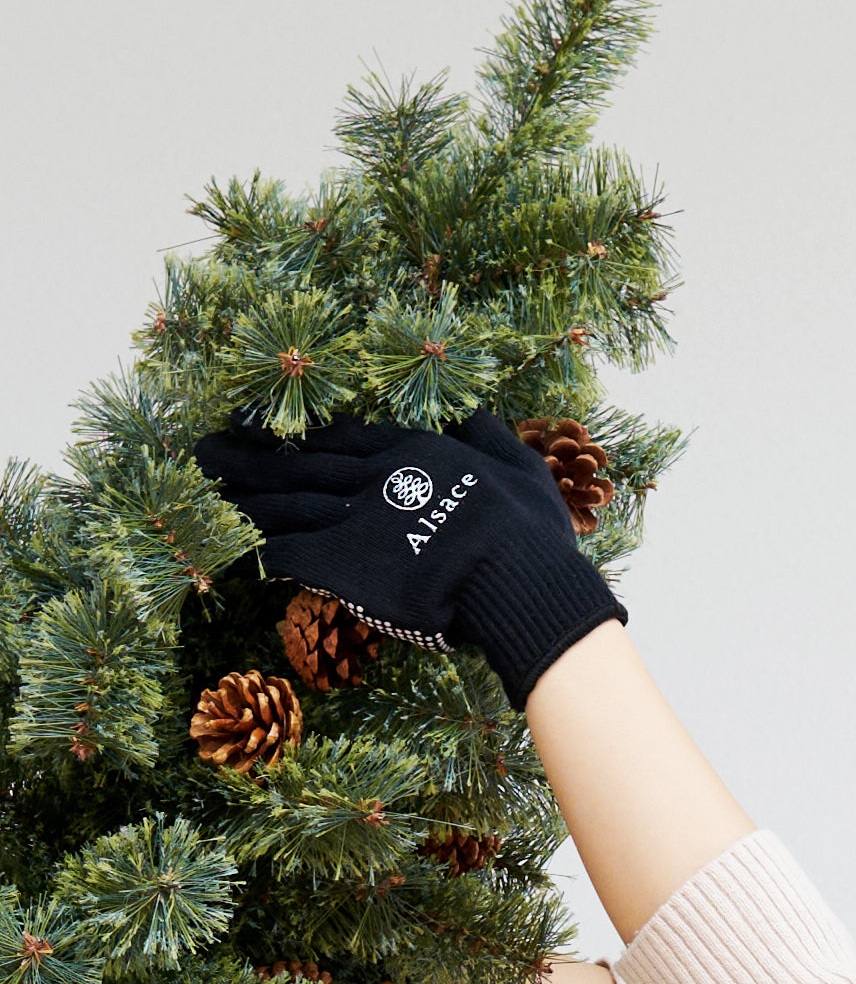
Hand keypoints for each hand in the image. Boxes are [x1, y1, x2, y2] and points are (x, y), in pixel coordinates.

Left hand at [194, 407, 625, 709]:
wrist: (513, 577)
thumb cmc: (527, 528)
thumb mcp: (517, 464)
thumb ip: (485, 431)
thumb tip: (464, 406)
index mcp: (411, 451)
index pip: (341, 435)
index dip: (298, 429)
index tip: (263, 420)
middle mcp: (371, 477)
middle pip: (298, 463)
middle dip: (250, 455)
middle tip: (205, 445)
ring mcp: (351, 518)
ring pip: (283, 501)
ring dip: (239, 492)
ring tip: (200, 480)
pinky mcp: (339, 562)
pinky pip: (286, 552)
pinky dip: (257, 549)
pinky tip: (229, 547)